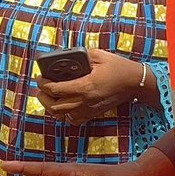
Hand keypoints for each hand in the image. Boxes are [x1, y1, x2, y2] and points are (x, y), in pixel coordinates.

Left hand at [36, 48, 158, 123]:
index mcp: (85, 86)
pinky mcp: (93, 113)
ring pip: (61, 116)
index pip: (56, 89)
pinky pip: (73, 120)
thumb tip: (66, 57)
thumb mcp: (99, 55)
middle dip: (43, 97)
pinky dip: (64, 115)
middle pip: (55, 106)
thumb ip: (81, 55)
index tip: (40, 77)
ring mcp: (89, 109)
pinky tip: (62, 106)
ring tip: (47, 97)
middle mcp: (85, 101)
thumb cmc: (119, 68)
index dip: (44, 84)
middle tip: (41, 88)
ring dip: (51, 107)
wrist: (134, 83)